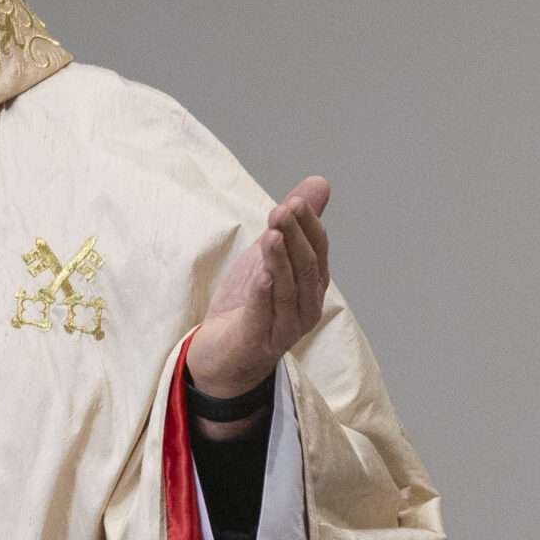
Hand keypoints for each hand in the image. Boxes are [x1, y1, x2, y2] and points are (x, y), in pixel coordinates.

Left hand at [191, 176, 331, 400]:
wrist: (221, 356)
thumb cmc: (248, 305)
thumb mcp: (268, 256)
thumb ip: (293, 223)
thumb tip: (319, 183)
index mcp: (311, 285)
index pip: (317, 250)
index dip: (308, 226)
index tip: (294, 201)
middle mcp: (306, 307)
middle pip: (306, 268)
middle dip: (296, 237)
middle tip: (282, 210)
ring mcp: (285, 327)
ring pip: (288, 290)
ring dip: (280, 260)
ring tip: (272, 233)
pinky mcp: (259, 341)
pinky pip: (265, 314)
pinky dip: (264, 293)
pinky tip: (261, 274)